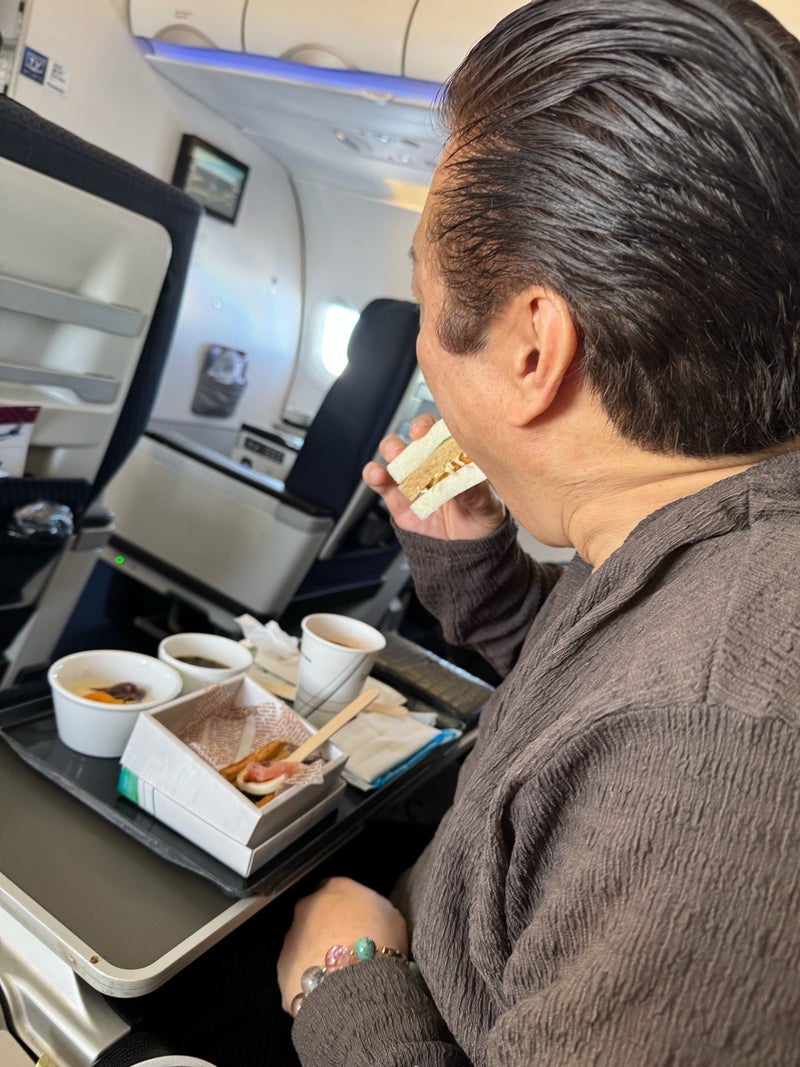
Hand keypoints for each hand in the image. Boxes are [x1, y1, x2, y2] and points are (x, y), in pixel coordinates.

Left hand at [277, 877, 408, 1012]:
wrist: (355, 980)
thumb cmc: (379, 941)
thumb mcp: (390, 915)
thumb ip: (372, 910)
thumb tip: (370, 918)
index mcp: (335, 888)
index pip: (335, 889)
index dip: (344, 907)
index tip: (355, 923)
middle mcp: (308, 907)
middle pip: (314, 915)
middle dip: (326, 930)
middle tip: (347, 950)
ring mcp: (292, 937)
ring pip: (302, 943)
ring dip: (315, 954)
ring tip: (338, 975)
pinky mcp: (284, 968)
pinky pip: (296, 972)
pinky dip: (308, 979)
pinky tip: (325, 991)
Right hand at [363, 415, 505, 540]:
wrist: (465, 545)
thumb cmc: (481, 516)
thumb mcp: (487, 506)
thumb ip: (476, 495)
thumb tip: (463, 487)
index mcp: (457, 454)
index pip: (447, 430)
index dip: (438, 426)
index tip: (435, 431)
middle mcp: (432, 459)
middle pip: (419, 434)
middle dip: (416, 432)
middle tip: (417, 438)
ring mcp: (412, 475)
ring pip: (395, 452)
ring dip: (392, 449)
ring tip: (396, 457)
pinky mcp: (396, 496)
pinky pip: (381, 481)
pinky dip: (374, 475)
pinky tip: (377, 475)